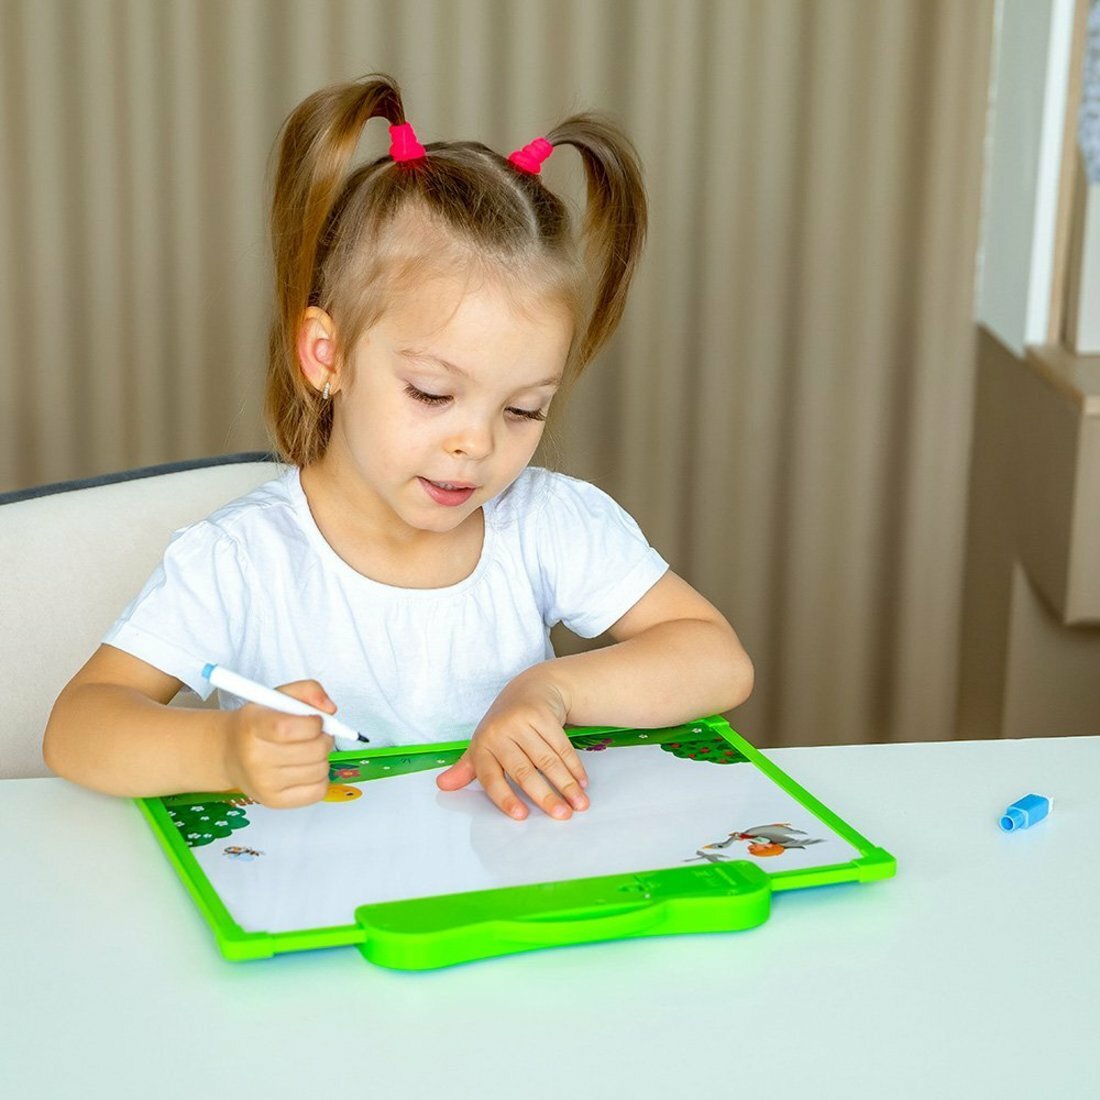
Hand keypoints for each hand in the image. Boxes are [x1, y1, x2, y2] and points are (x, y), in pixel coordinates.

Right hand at [221, 680, 334, 808]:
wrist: (230, 753)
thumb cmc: (258, 724)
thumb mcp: (277, 696)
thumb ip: (308, 690)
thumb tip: (330, 709)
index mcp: (253, 726)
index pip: (289, 728)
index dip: (314, 723)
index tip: (315, 720)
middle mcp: (255, 758)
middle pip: (314, 750)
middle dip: (324, 738)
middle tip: (315, 735)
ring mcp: (264, 784)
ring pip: (321, 769)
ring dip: (322, 758)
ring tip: (307, 751)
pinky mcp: (275, 801)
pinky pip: (319, 791)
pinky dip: (320, 778)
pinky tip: (306, 768)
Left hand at [436, 670, 588, 819]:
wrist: (528, 688)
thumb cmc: (502, 725)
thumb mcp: (482, 745)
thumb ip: (466, 770)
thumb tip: (442, 785)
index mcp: (482, 746)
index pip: (491, 778)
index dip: (506, 798)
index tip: (522, 816)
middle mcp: (500, 733)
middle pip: (524, 771)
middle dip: (546, 796)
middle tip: (563, 816)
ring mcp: (522, 722)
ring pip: (548, 760)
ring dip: (566, 785)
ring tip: (579, 805)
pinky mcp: (543, 715)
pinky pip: (562, 746)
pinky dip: (574, 766)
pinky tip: (581, 783)